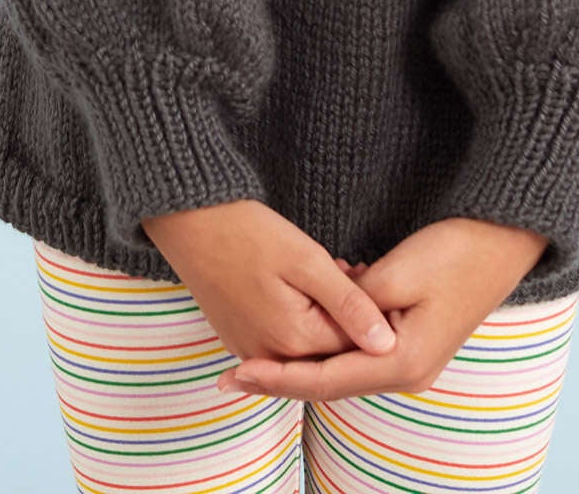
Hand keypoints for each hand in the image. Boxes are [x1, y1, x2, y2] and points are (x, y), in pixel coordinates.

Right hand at [141, 200, 398, 370]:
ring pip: (307, 344)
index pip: (354, 347)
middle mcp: (271, 357)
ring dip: (325, 313)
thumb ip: (349, 304)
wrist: (189, 221)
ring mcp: (251, 350)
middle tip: (348, 266)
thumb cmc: (249, 233)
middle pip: (330, 349)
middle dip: (347, 313)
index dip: (370, 311)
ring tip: (330, 269)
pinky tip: (304, 283)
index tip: (368, 273)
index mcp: (294, 341)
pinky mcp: (238, 338)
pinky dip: (301, 316)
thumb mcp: (307, 260)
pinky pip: (282, 340)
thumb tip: (389, 346)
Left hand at [213, 217, 549, 403]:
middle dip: (284, 374)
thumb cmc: (455, 251)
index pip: (324, 380)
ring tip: (261, 349)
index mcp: (402, 362)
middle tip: (235, 368)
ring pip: (345, 366)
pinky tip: (310, 324)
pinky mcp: (415, 340)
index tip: (237, 373)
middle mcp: (408, 372)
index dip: (277, 378)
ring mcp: (414, 359)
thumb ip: (352, 308)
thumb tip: (323, 327)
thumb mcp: (395, 273)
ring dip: (308, 355)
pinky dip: (332, 339)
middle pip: (332, 381)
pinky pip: (362, 350)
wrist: (505, 238)